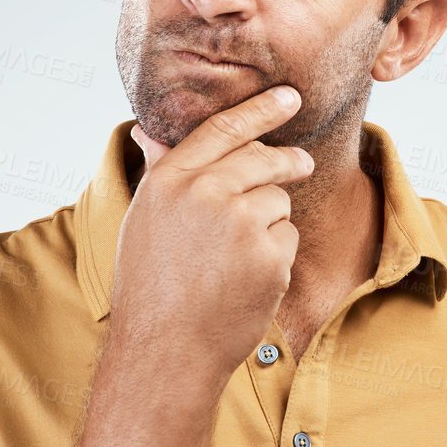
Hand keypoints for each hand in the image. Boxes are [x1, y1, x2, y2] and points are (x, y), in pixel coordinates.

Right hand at [111, 86, 312, 386]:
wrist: (165, 350)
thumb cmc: (149, 288)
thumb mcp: (143, 221)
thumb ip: (160, 173)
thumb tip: (148, 131)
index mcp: (169, 181)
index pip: (223, 129)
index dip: (260, 110)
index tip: (289, 96)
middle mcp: (204, 192)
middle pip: (263, 159)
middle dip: (288, 161)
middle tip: (302, 163)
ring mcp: (239, 223)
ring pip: (278, 201)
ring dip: (270, 223)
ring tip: (236, 260)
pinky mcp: (268, 254)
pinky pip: (288, 238)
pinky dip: (277, 257)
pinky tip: (247, 281)